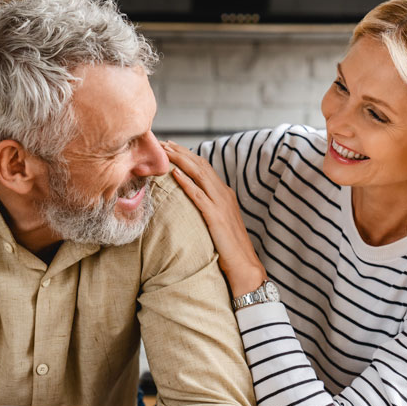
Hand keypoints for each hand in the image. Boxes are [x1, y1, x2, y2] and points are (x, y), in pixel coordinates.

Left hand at [163, 141, 267, 295]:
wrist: (244, 264)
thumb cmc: (229, 246)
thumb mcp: (219, 221)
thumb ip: (208, 207)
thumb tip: (191, 201)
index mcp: (225, 194)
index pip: (204, 167)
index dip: (187, 155)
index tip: (170, 147)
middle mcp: (224, 194)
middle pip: (200, 165)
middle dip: (181, 152)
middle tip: (162, 142)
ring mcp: (221, 204)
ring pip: (199, 174)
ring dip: (181, 160)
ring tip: (165, 151)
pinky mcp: (216, 216)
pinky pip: (198, 195)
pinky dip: (186, 182)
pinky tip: (174, 174)